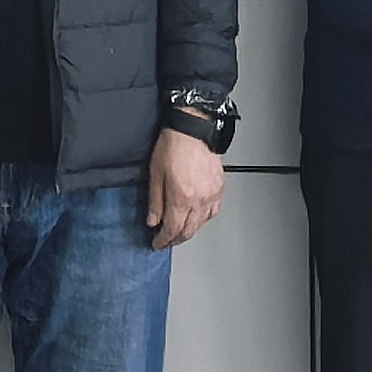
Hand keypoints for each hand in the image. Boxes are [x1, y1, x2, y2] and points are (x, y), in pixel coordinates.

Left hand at [145, 130, 227, 246]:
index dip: (163, 240)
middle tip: (167, 240)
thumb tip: (153, 220)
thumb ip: (155, 201)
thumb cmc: (173, 145)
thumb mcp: (155, 173)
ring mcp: (211, 195)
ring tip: (180, 231)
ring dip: (190, 231)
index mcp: (181, 197)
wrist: (193, 128)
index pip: (172, 229)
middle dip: (176, 239)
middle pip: (188, 231)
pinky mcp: (219, 188)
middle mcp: (199, 199)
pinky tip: (198, 218)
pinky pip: (214, 211)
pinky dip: (204, 219)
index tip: (158, 243)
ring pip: (202, 224)